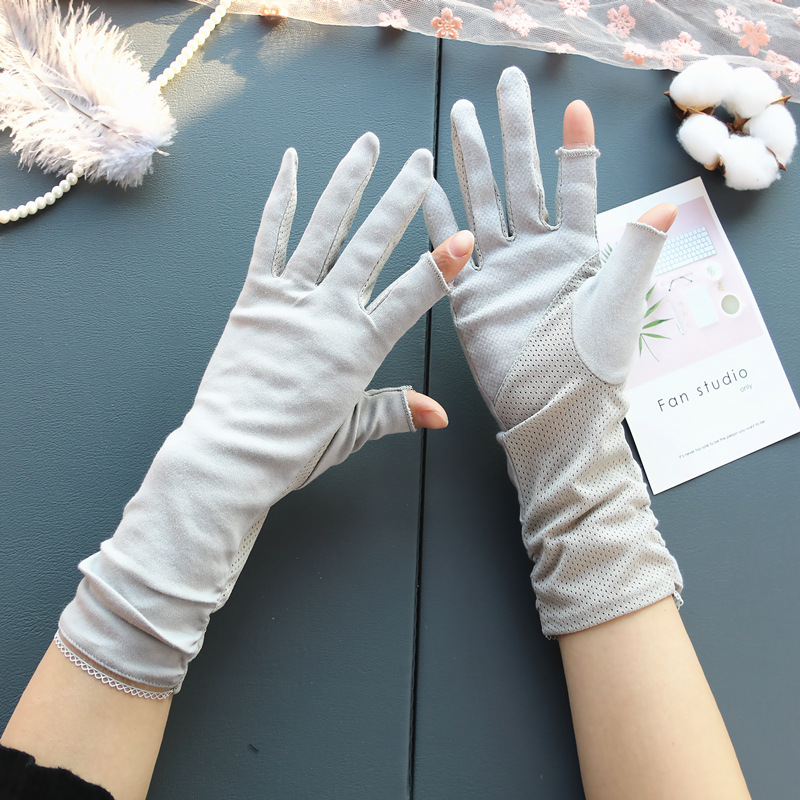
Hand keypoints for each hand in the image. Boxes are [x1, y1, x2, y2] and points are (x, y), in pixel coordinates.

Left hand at [58, 133, 470, 691]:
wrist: (231, 453)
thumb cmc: (291, 448)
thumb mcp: (353, 431)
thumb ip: (396, 411)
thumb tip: (439, 415)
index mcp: (358, 349)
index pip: (410, 298)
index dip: (440, 266)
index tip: (462, 236)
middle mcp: (327, 315)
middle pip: (370, 247)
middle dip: (399, 200)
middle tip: (420, 161)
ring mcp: (288, 301)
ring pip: (324, 232)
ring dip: (348, 184)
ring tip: (367, 147)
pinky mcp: (253, 299)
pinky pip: (268, 240)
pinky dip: (280, 201)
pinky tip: (290, 166)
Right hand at [424, 67, 681, 635]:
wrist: (553, 413)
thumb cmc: (593, 364)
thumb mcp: (620, 302)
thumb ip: (634, 249)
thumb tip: (666, 202)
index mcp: (575, 249)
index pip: (573, 184)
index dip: (572, 146)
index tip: (572, 107)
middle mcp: (535, 252)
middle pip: (522, 178)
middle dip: (513, 132)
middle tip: (504, 87)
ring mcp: (500, 271)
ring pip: (483, 202)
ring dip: (473, 161)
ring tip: (460, 118)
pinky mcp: (470, 296)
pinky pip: (448, 250)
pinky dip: (436, 220)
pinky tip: (425, 189)